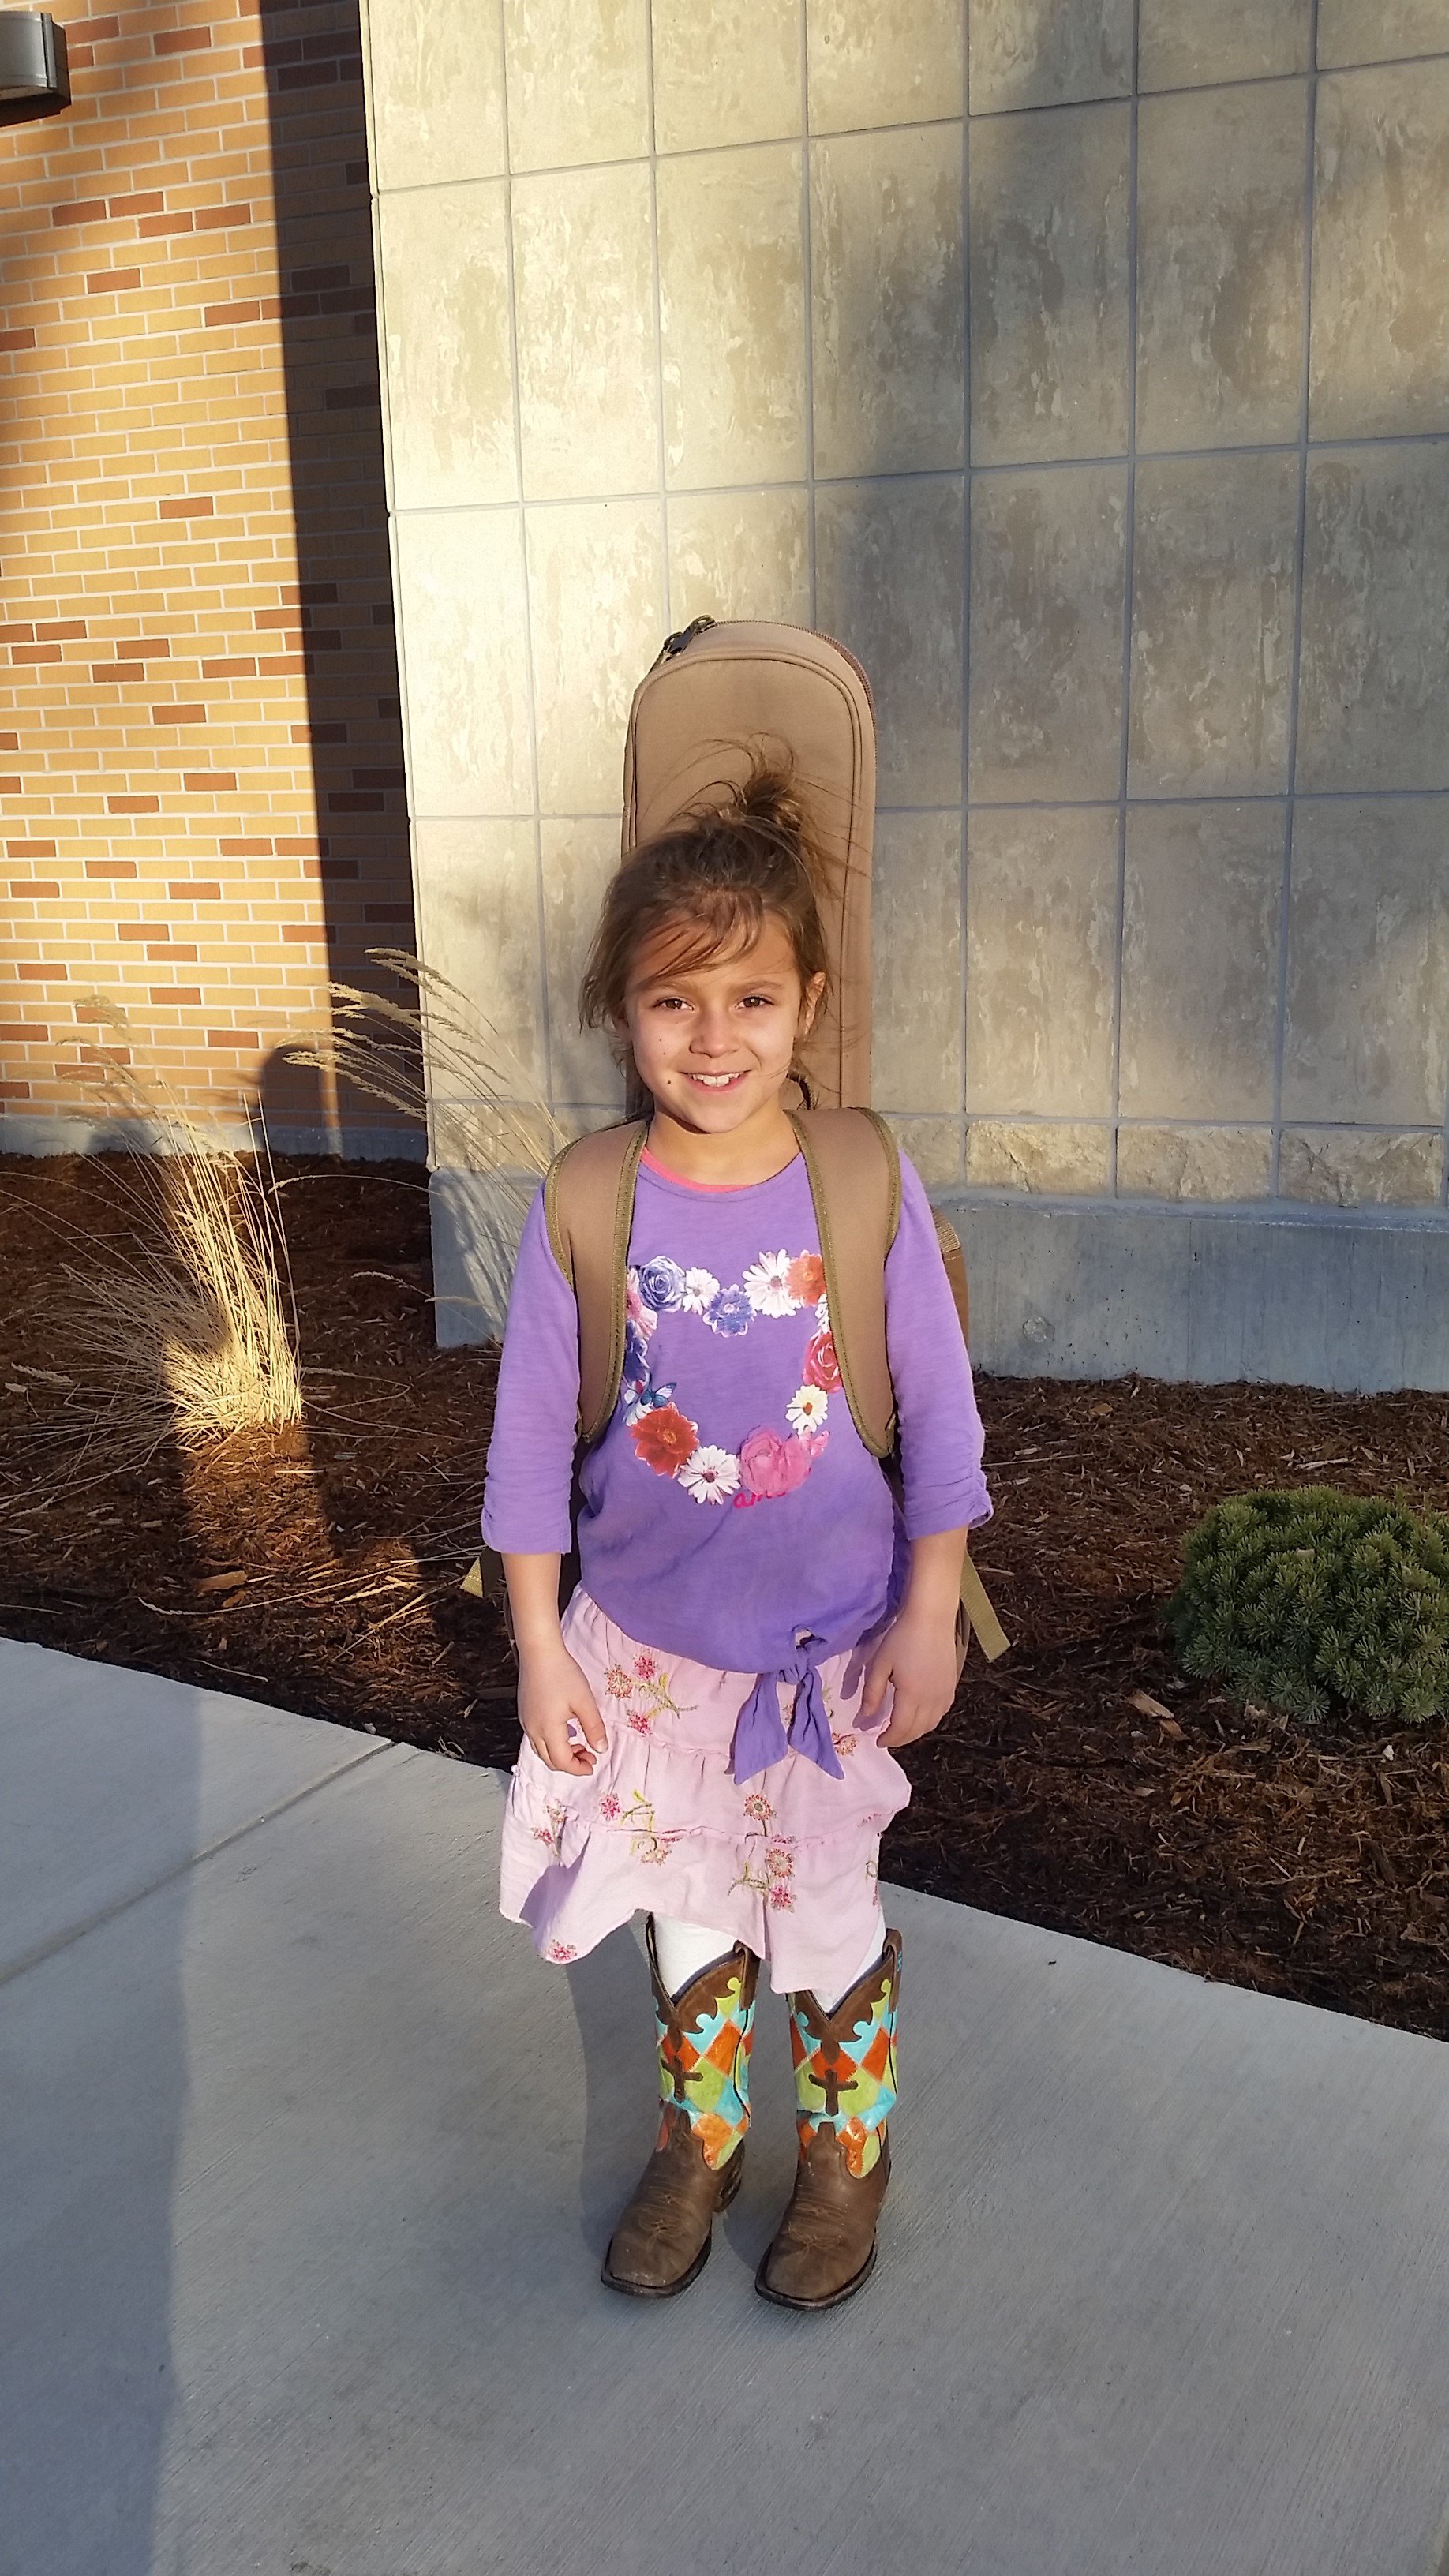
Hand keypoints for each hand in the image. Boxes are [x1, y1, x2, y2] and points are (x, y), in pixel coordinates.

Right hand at [517, 1645, 608, 1774]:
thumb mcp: (584, 1702)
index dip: (578, 1768)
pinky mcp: (524, 1713)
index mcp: (548, 1730)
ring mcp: (526, 1722)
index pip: (562, 1762)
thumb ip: (594, 1728)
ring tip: (579, 1744)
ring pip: (541, 1750)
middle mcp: (533, 1730)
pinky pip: (536, 1737)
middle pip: (549, 1761)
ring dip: (560, 1753)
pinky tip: (565, 1731)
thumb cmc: (561, 1673)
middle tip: (588, 1756)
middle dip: (570, 1763)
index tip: (593, 1763)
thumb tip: (601, 1748)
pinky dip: (551, 1743)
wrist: (539, 1652)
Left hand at [861, 1605, 959, 1747]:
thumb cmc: (902, 1638)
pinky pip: (942, 1713)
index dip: (889, 1739)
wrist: (931, 1619)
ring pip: (931, 1724)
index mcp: (911, 1696)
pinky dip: (930, 1721)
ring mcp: (944, 1693)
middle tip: (888, 1738)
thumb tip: (865, 1717)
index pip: (900, 1729)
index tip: (878, 1742)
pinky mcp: (951, 1685)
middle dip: (901, 1739)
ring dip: (916, 1732)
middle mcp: (931, 1700)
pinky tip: (922, 1716)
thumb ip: (872, 1693)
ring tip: (903, 1730)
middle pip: (917, 1730)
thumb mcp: (879, 1665)